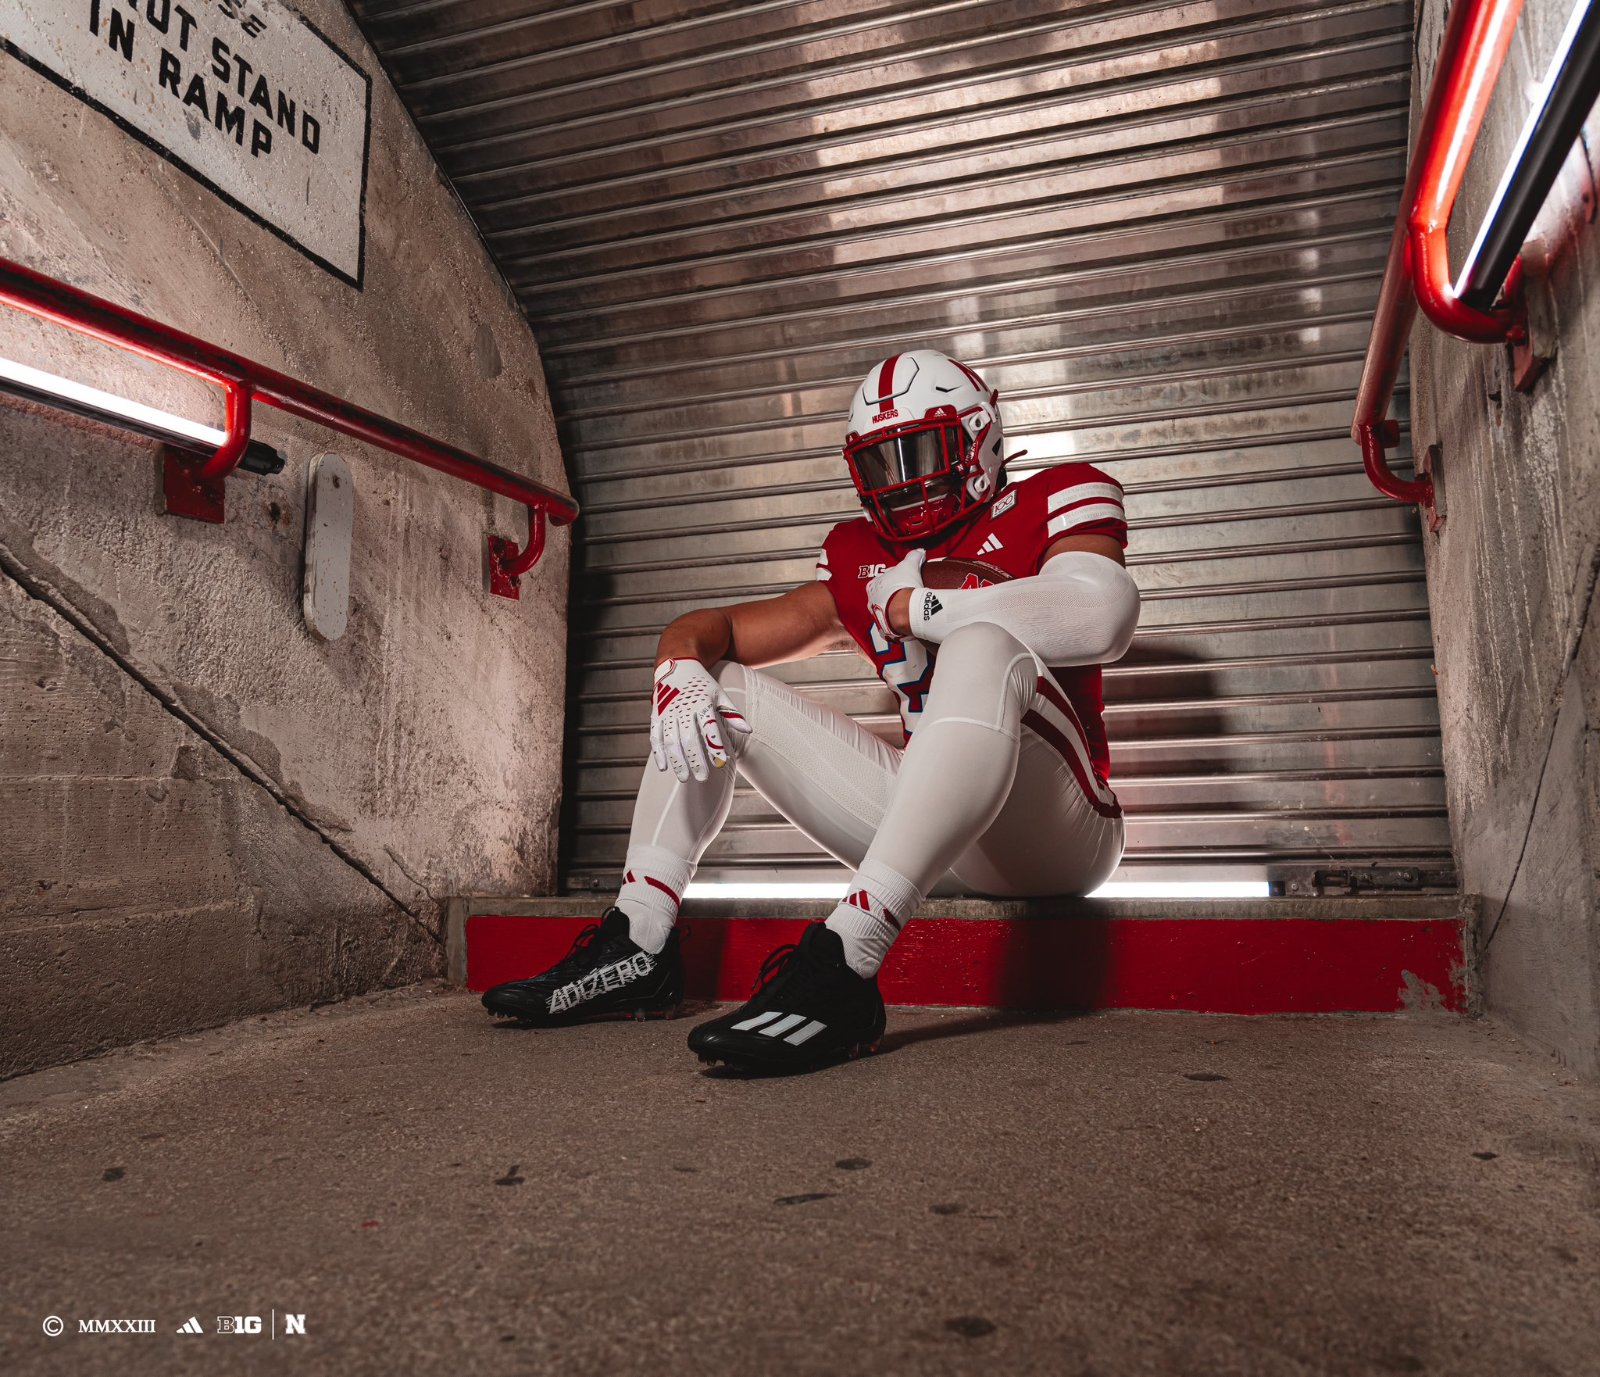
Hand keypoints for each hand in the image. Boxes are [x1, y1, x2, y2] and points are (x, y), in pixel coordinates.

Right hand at [649, 658, 751, 781]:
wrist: (677, 664)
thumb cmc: (702, 684)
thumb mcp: (719, 694)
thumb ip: (732, 714)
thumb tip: (748, 731)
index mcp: (702, 703)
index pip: (710, 728)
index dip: (715, 746)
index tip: (721, 763)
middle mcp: (683, 708)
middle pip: (689, 738)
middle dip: (695, 759)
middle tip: (702, 778)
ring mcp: (667, 712)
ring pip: (670, 740)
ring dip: (677, 760)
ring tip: (684, 777)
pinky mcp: (656, 715)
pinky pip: (655, 736)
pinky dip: (658, 752)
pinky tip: (663, 768)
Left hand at [865, 548, 926, 640]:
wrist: (904, 609)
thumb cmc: (902, 586)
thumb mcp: (909, 565)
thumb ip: (913, 556)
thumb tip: (919, 552)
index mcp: (873, 585)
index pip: (883, 580)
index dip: (894, 580)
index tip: (903, 581)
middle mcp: (872, 601)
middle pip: (884, 597)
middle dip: (894, 596)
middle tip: (908, 595)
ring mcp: (878, 616)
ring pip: (887, 611)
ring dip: (896, 610)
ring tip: (909, 608)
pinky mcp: (885, 628)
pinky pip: (892, 624)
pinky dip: (899, 622)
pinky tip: (907, 620)